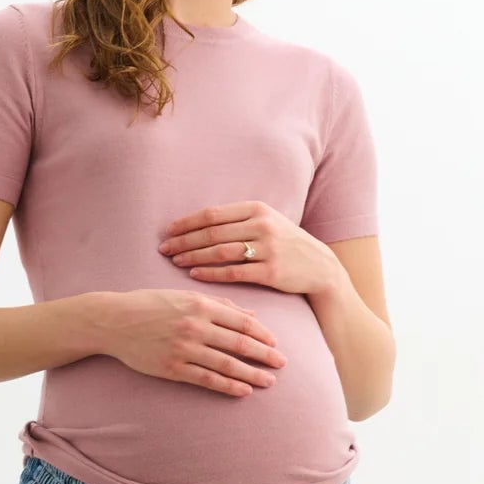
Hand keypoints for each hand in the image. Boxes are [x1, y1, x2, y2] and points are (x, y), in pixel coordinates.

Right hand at [88, 289, 285, 397]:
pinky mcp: (173, 368)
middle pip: (239, 343)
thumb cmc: (150, 304)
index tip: (276, 344)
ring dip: (251, 374)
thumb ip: (218, 304)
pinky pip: (207, 379)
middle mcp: (195, 326)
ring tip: (268, 381)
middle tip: (282, 364)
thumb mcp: (185, 295)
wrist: (114, 321)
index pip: (241, 321)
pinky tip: (243, 392)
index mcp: (200, 304)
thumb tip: (250, 312)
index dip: (262, 334)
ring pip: (227, 364)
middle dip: (264, 355)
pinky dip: (228, 386)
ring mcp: (184, 349)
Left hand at [157, 200, 339, 296]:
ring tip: (175, 262)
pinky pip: (233, 272)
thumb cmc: (285, 244)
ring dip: (193, 257)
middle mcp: (262, 225)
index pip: (213, 214)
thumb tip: (199, 223)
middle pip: (212, 233)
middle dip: (184, 241)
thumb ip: (237, 220)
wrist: (319, 267)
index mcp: (257, 208)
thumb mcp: (266, 222)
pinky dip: (211, 273)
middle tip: (164, 250)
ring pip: (220, 252)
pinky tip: (194, 275)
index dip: (187, 223)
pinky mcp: (271, 271)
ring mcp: (267, 248)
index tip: (168, 232)